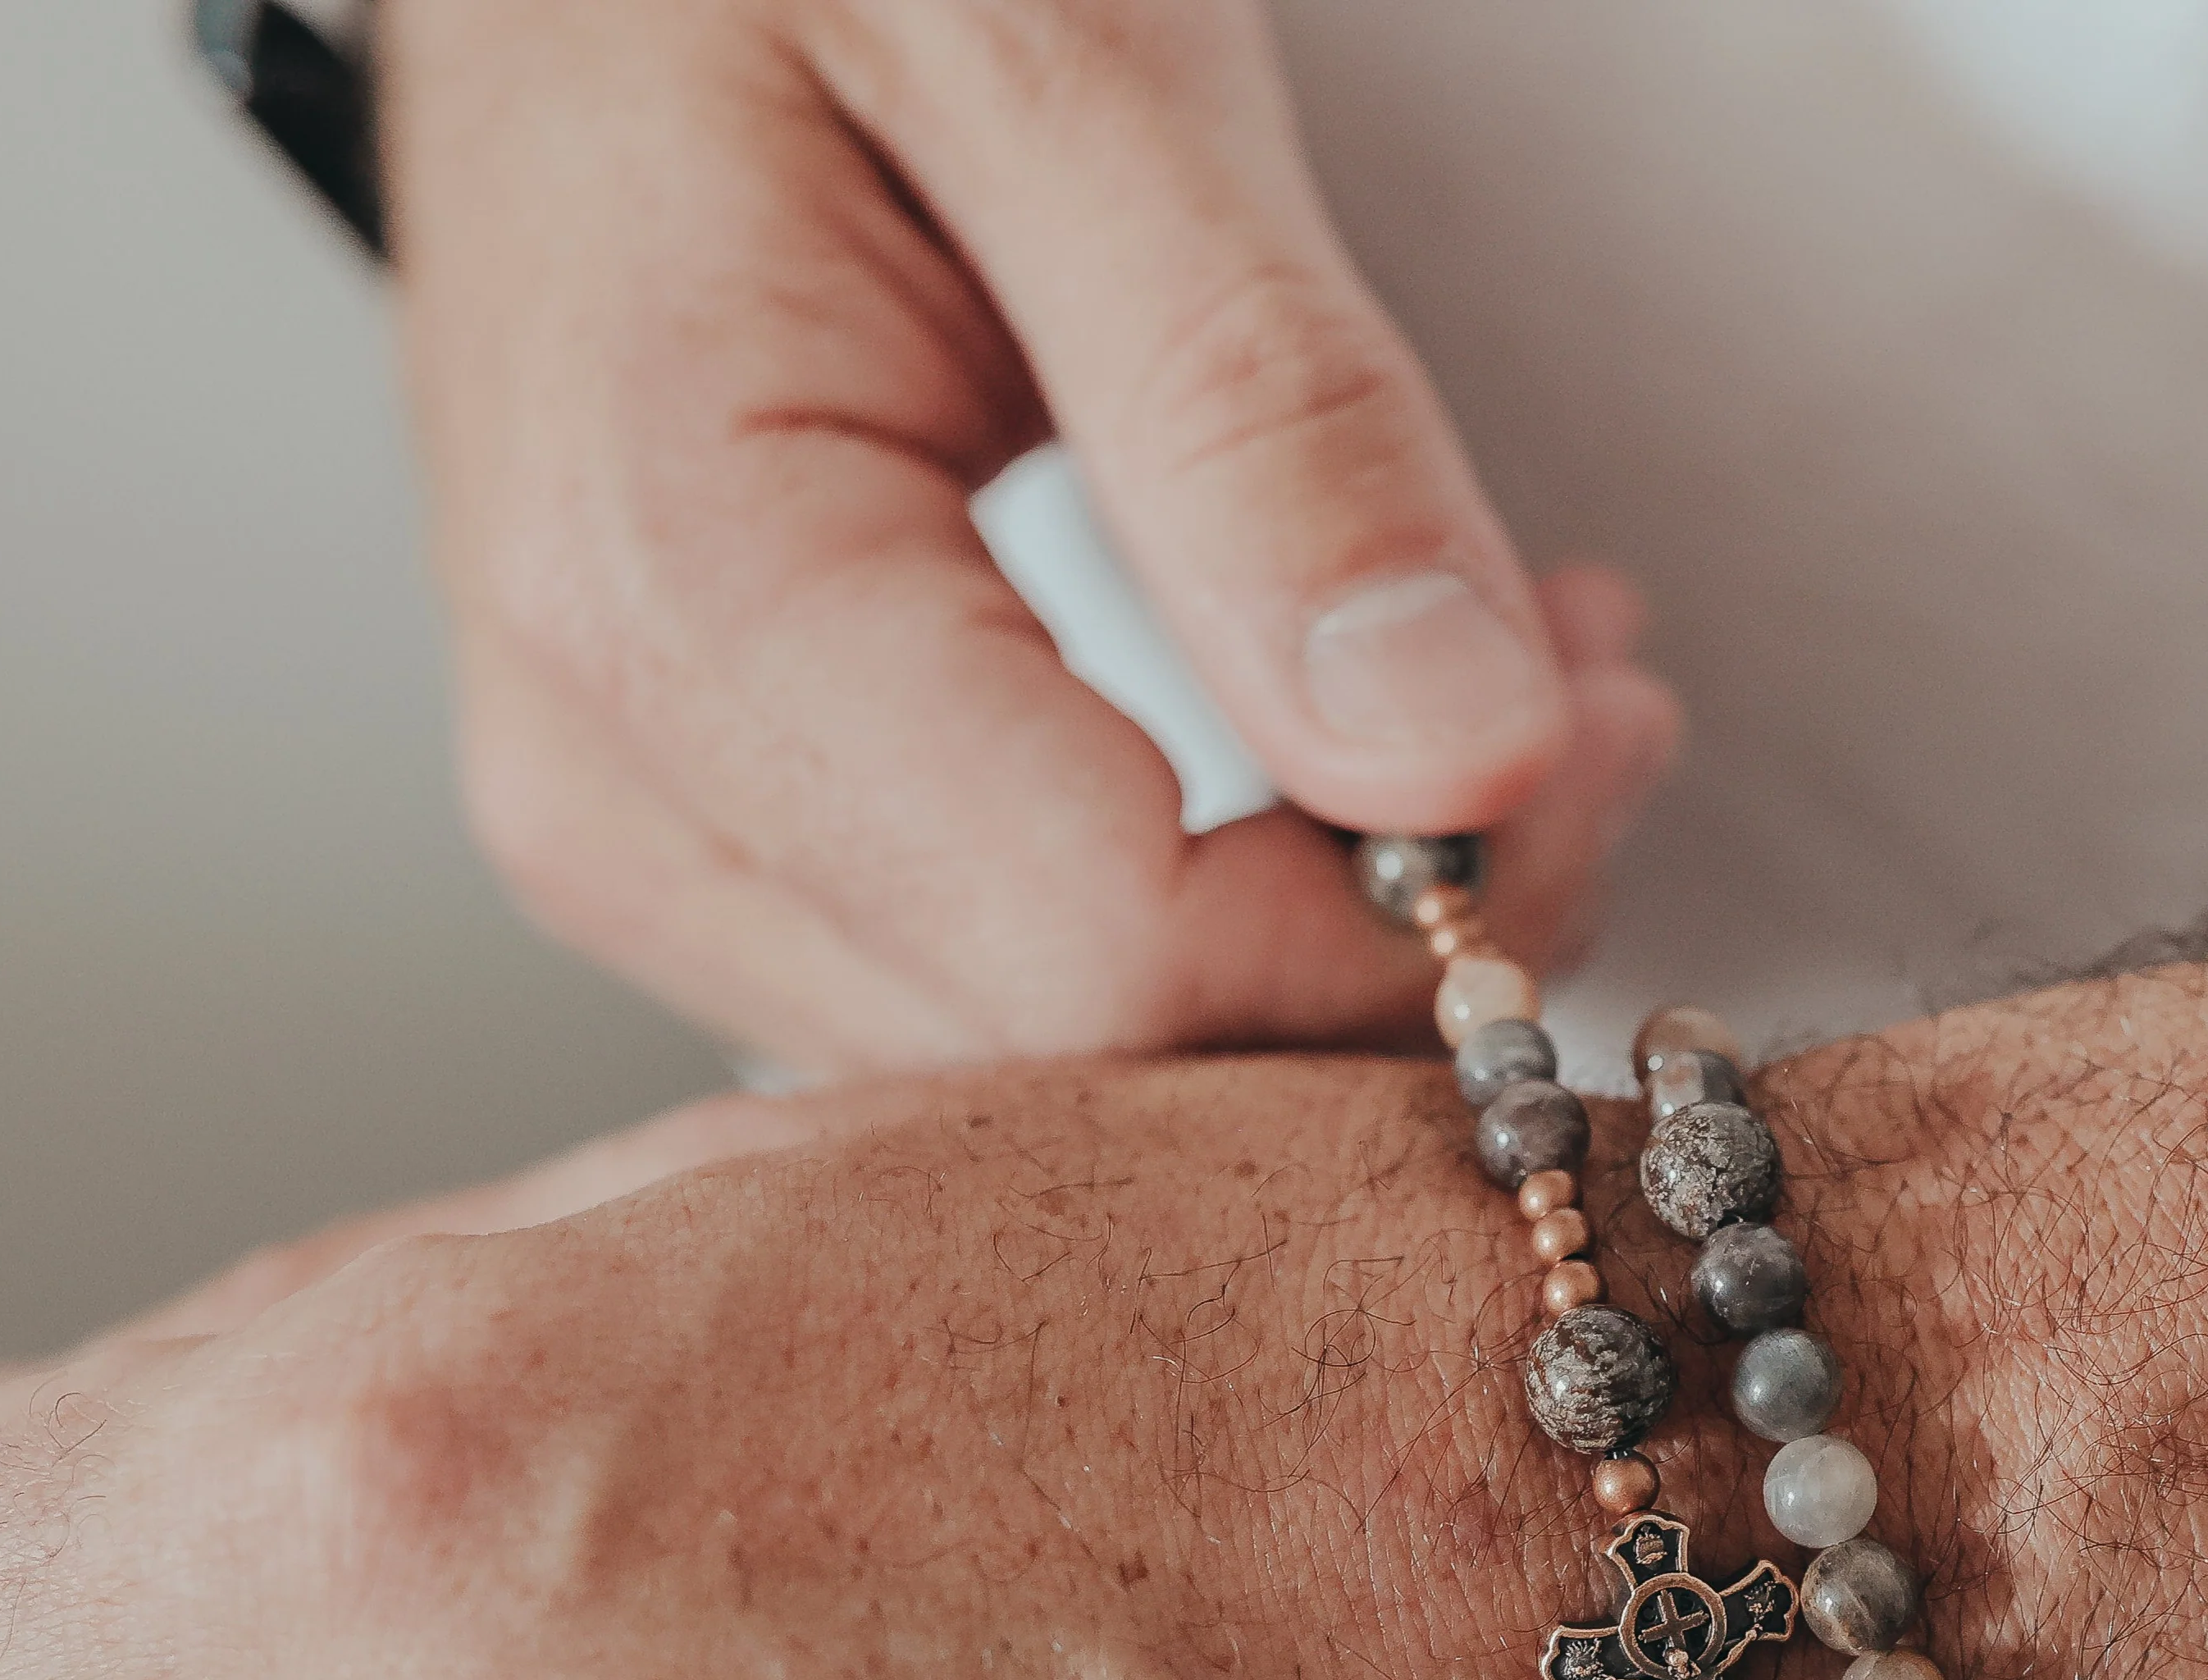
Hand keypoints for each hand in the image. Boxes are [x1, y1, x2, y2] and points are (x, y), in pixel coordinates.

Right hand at [374, 0, 1680, 1070]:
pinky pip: (973, 970)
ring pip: (1034, 1053)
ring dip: (1284, 919)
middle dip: (1363, 928)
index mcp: (677, 587)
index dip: (1397, 920)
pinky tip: (1291, 738)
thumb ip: (1268, 424)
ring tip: (1459, 676)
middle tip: (1575, 709)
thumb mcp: (1068, 60)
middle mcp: (614, 775)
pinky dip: (1176, 889)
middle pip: (1075, 1046)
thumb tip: (1458, 757)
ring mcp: (633, 827)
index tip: (1593, 744)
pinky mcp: (684, 828)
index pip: (1108, 956)